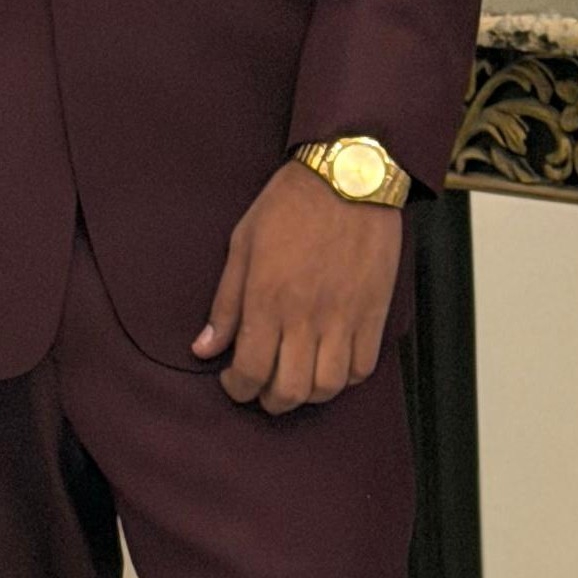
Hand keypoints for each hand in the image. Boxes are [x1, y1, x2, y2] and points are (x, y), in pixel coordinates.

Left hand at [193, 159, 401, 411]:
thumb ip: (225, 303)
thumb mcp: (242, 245)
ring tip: (297, 378)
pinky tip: (330, 363)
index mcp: (266, 299)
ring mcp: (344, 317)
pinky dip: (345, 378)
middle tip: (263, 388)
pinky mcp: (374, 312)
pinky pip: (363, 367)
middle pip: (289, 391)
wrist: (348, 176)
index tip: (233, 380)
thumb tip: (204, 347)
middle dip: (270, 400)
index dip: (237, 388)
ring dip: (308, 394)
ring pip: (327, 387)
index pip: (249, 371)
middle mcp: (305, 316)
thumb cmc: (290, 204)